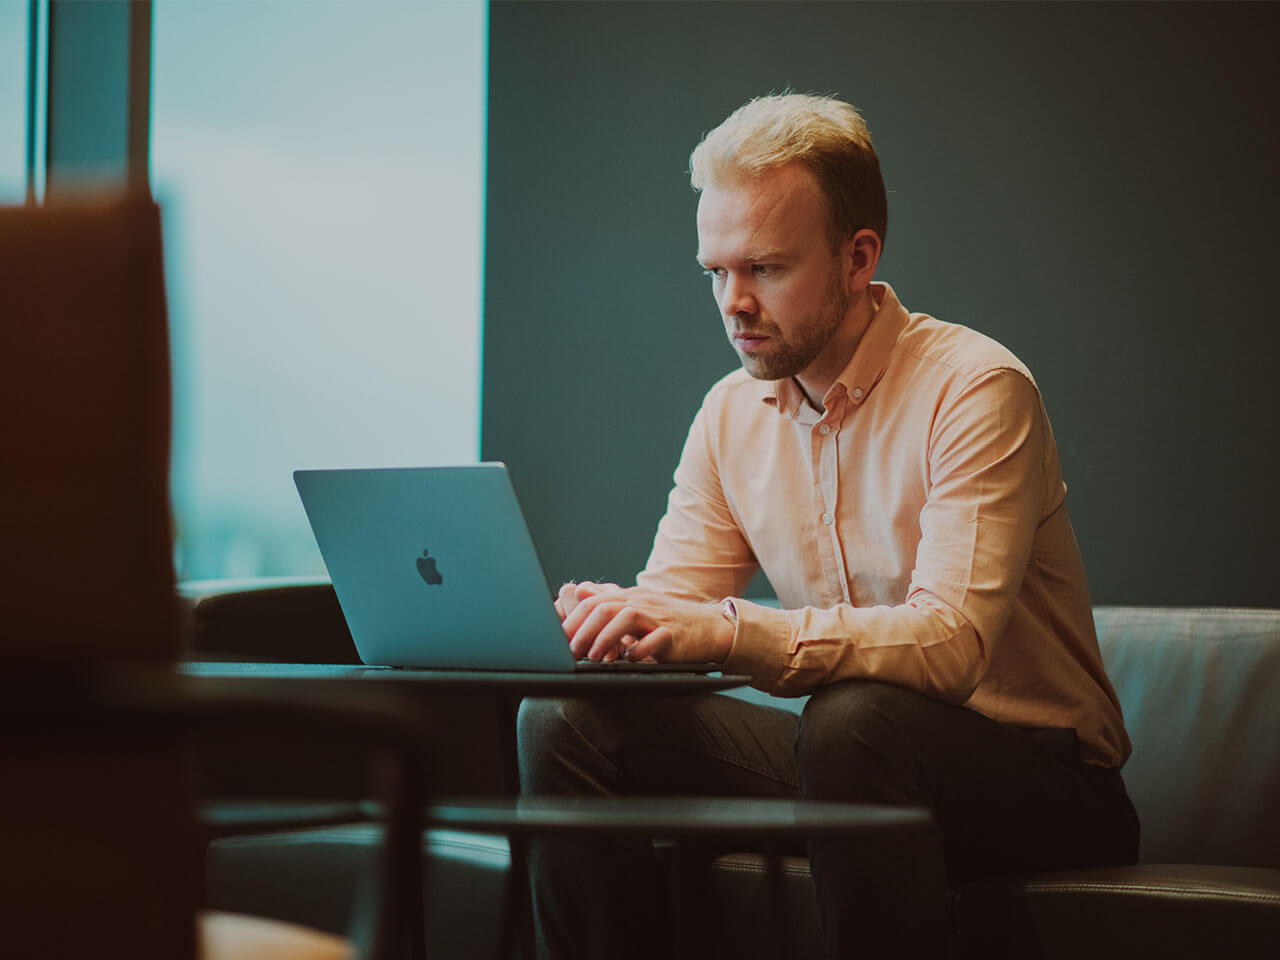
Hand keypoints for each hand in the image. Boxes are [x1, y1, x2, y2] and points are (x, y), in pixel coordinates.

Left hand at [558, 583, 732, 663]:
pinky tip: (629, 661)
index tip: (558, 641)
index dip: (573, 620)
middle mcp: (642, 603)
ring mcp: (658, 617)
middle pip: (605, 608)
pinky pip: (654, 640)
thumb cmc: (669, 622)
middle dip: (583, 630)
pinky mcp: (674, 635)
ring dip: (605, 638)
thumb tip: (581, 589)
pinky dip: (638, 651)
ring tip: (594, 658)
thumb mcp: (637, 608)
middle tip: (570, 652)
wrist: (709, 628)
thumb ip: (610, 600)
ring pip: (626, 618)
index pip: (594, 602)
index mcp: (630, 598)